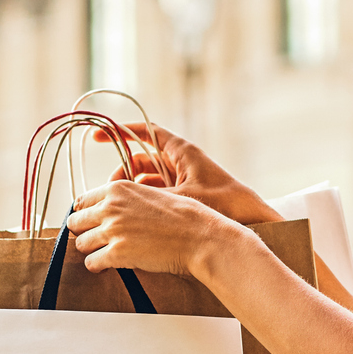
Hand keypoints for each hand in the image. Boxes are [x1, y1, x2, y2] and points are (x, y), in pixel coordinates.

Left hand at [66, 180, 240, 278]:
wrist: (199, 236)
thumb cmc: (183, 216)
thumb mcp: (151, 193)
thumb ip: (126, 198)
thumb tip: (109, 208)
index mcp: (118, 189)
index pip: (81, 202)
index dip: (86, 215)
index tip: (92, 223)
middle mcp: (111, 207)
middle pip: (76, 222)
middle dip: (84, 232)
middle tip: (97, 239)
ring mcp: (113, 230)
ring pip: (81, 243)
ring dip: (91, 250)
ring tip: (105, 254)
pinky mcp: (117, 253)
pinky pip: (91, 262)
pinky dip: (97, 266)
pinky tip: (107, 265)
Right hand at [101, 124, 280, 225]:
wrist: (252, 221)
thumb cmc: (222, 204)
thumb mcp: (179, 197)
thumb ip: (148, 194)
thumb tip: (116, 196)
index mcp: (181, 151)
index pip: (146, 133)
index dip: (121, 132)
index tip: (100, 136)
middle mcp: (182, 161)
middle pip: (143, 160)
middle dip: (123, 173)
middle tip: (110, 191)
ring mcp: (185, 179)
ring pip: (150, 179)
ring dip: (134, 189)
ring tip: (120, 207)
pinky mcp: (188, 196)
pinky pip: (160, 193)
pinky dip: (147, 200)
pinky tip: (136, 215)